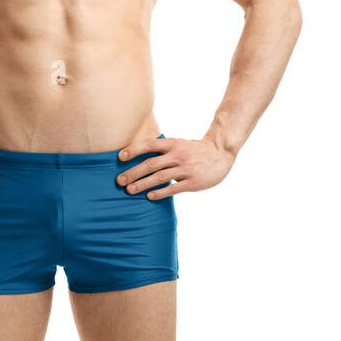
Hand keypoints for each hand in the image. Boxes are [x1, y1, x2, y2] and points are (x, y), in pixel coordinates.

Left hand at [116, 135, 234, 196]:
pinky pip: (174, 188)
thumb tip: (138, 157)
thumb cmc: (194, 150)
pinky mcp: (193, 182)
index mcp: (172, 144)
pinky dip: (160, 193)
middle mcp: (178, 155)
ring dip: (143, 184)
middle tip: (119, 181)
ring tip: (130, 190)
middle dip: (133, 172)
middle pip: (151, 164)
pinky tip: (149, 197)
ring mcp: (185, 168)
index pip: (149, 145)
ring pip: (160, 177)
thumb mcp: (178, 144)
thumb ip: (162, 150)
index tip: (119, 158)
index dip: (133, 150)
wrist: (220, 154)